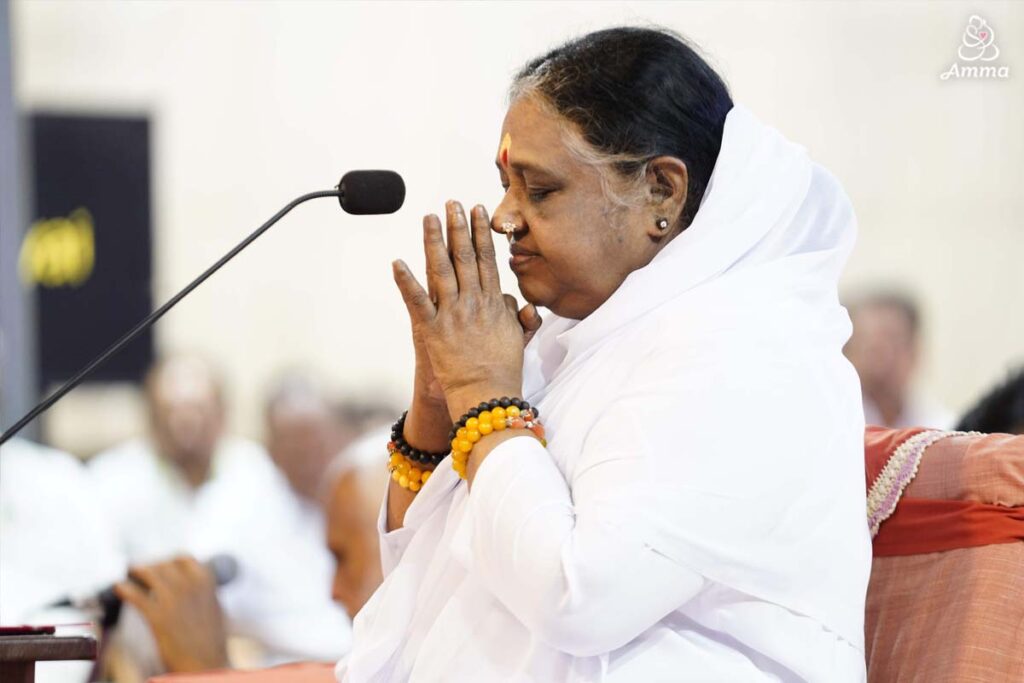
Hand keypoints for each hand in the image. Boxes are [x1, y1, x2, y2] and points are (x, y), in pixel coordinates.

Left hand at [114, 555, 228, 672]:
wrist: (207, 665)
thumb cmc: (212, 640)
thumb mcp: (214, 607)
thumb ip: (201, 591)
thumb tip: (189, 583)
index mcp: (206, 581)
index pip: (183, 558)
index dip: (168, 561)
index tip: (161, 565)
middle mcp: (189, 585)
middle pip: (162, 564)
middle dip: (150, 567)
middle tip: (140, 572)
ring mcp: (173, 599)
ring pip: (148, 573)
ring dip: (136, 572)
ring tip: (129, 575)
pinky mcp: (158, 616)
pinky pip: (135, 595)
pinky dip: (124, 589)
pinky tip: (119, 588)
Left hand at [393, 201, 537, 420]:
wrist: (487, 396)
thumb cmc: (504, 372)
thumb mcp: (519, 340)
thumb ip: (521, 318)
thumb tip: (525, 304)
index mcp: (494, 303)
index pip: (487, 259)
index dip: (481, 233)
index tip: (478, 211)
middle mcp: (473, 303)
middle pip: (465, 257)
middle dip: (458, 227)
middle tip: (452, 203)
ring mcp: (452, 315)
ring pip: (441, 270)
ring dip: (434, 241)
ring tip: (429, 217)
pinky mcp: (432, 330)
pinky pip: (416, 301)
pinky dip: (406, 282)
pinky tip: (396, 262)